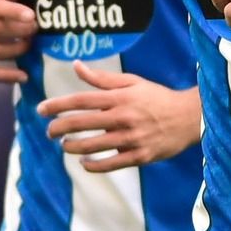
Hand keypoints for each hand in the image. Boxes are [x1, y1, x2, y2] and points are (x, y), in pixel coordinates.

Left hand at [38, 64, 201, 172]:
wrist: (190, 117)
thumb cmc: (157, 97)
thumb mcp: (132, 82)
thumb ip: (102, 78)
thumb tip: (76, 65)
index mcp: (120, 97)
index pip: (81, 100)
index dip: (58, 105)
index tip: (41, 109)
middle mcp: (123, 117)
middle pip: (82, 123)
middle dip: (58, 127)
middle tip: (48, 131)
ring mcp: (131, 138)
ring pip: (92, 145)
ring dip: (72, 147)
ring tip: (64, 145)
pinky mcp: (140, 156)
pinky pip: (110, 164)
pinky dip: (93, 165)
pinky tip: (84, 163)